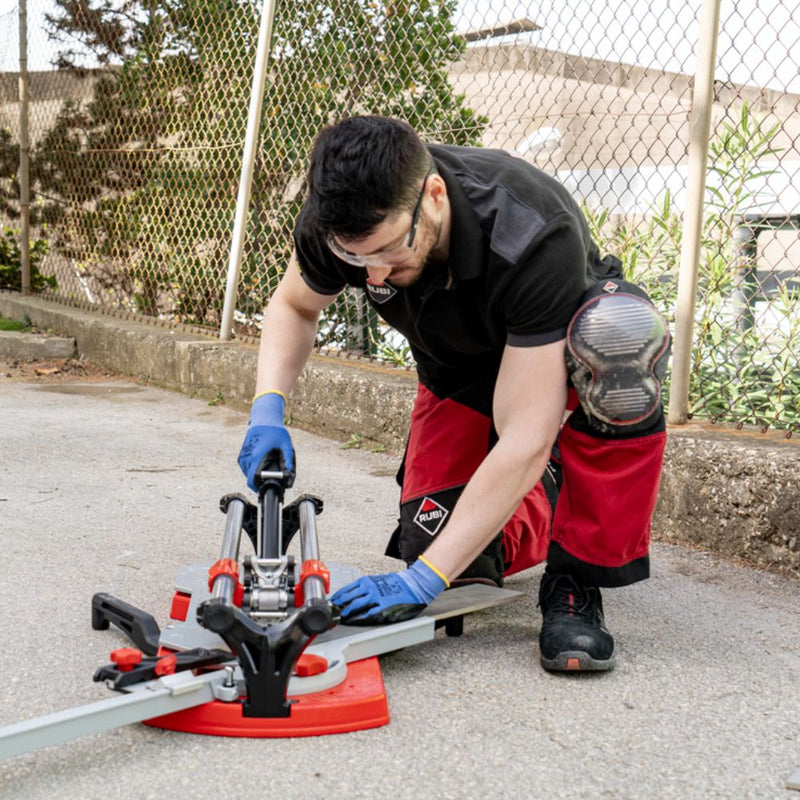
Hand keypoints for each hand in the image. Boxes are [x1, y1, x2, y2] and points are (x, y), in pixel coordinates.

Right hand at [237, 392, 294, 491]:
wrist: (264, 419)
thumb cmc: (275, 431)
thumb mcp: (286, 446)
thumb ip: (289, 463)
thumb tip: (290, 479)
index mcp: (256, 457)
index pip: (251, 480)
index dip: (258, 488)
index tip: (267, 490)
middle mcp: (246, 457)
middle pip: (249, 478)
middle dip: (259, 482)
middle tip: (272, 479)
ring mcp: (242, 456)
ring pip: (246, 473)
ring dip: (255, 475)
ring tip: (267, 469)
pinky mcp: (242, 454)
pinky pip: (245, 467)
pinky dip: (251, 469)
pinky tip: (260, 463)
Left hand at [330, 557, 448, 625]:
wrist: (413, 584)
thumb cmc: (397, 583)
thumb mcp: (377, 581)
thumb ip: (365, 588)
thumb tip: (353, 595)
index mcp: (366, 581)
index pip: (346, 589)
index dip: (337, 597)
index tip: (331, 602)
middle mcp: (369, 588)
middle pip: (348, 597)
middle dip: (339, 605)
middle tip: (332, 611)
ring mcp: (376, 597)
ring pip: (356, 605)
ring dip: (347, 612)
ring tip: (341, 617)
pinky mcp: (383, 606)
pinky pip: (369, 613)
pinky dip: (361, 617)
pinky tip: (356, 620)